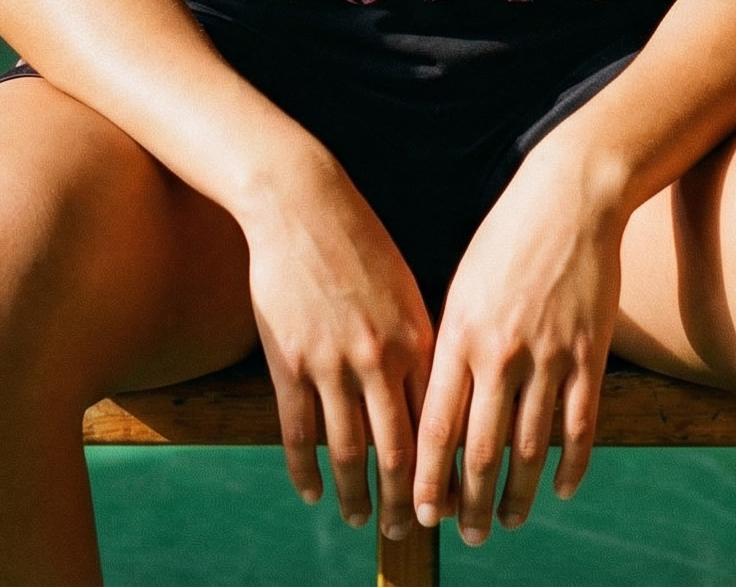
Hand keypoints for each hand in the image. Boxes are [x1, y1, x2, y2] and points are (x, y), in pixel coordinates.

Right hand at [242, 150, 435, 541]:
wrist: (301, 203)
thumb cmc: (358, 239)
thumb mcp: (404, 286)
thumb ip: (417, 340)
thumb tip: (435, 392)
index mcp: (416, 338)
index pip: (437, 424)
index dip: (442, 472)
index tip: (447, 503)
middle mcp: (378, 358)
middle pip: (396, 451)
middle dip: (404, 501)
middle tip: (406, 532)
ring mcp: (331, 363)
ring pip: (348, 451)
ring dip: (356, 496)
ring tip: (358, 519)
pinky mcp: (288, 361)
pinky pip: (299, 432)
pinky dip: (306, 470)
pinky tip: (312, 491)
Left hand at [413, 134, 623, 543]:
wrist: (568, 198)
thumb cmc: (506, 239)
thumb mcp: (462, 286)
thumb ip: (450, 346)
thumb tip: (434, 407)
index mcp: (460, 334)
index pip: (436, 426)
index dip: (427, 478)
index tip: (422, 513)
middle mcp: (501, 352)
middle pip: (481, 450)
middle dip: (470, 503)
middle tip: (468, 536)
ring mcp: (548, 355)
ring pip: (529, 448)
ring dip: (516, 495)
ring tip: (507, 521)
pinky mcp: (589, 354)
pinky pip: (579, 426)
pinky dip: (570, 465)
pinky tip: (560, 488)